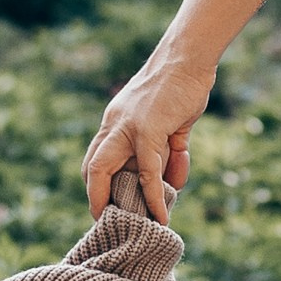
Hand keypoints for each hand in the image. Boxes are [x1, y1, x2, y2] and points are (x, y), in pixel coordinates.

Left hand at [83, 44, 214, 221]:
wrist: (188, 58)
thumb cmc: (182, 85)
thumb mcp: (170, 123)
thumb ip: (169, 151)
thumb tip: (171, 183)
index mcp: (116, 121)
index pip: (96, 158)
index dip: (96, 185)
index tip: (106, 206)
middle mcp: (115, 125)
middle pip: (92, 168)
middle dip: (97, 197)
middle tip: (110, 221)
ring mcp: (128, 127)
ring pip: (111, 172)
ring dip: (125, 202)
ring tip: (144, 223)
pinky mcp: (148, 130)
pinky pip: (148, 172)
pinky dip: (152, 197)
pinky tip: (161, 216)